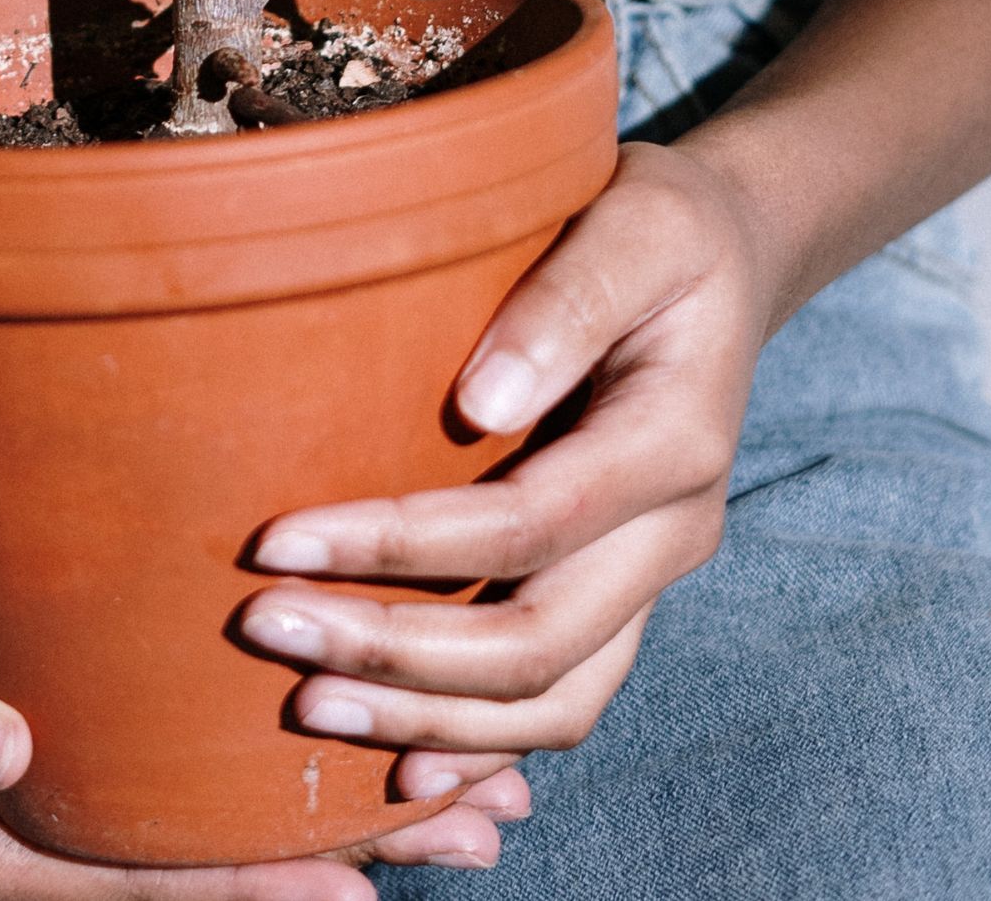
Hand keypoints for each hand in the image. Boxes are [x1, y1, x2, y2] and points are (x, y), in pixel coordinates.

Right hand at [0, 541, 534, 898]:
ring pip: (259, 835)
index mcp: (9, 873)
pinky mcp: (161, 759)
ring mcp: (130, 815)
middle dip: (359, 862)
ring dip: (382, 820)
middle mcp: (85, 861)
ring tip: (496, 801)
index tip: (352, 892)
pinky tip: (440, 732)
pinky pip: (254, 776)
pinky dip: (348, 757)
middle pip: (229, 882)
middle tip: (475, 834)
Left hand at [237, 141, 771, 792]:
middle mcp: (672, 532)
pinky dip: (481, 743)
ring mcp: (648, 575)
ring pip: (553, 701)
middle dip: (393, 656)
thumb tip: (480, 403)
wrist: (726, 261)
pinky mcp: (617, 592)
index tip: (276, 543)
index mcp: (673, 444)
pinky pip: (561, 699)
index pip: (525, 526)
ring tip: (307, 708)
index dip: (398, 546)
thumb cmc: (662, 230)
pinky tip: (395, 763)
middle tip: (264, 633)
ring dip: (427, 723)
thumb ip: (564, 305)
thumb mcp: (633, 226)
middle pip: (535, 644)